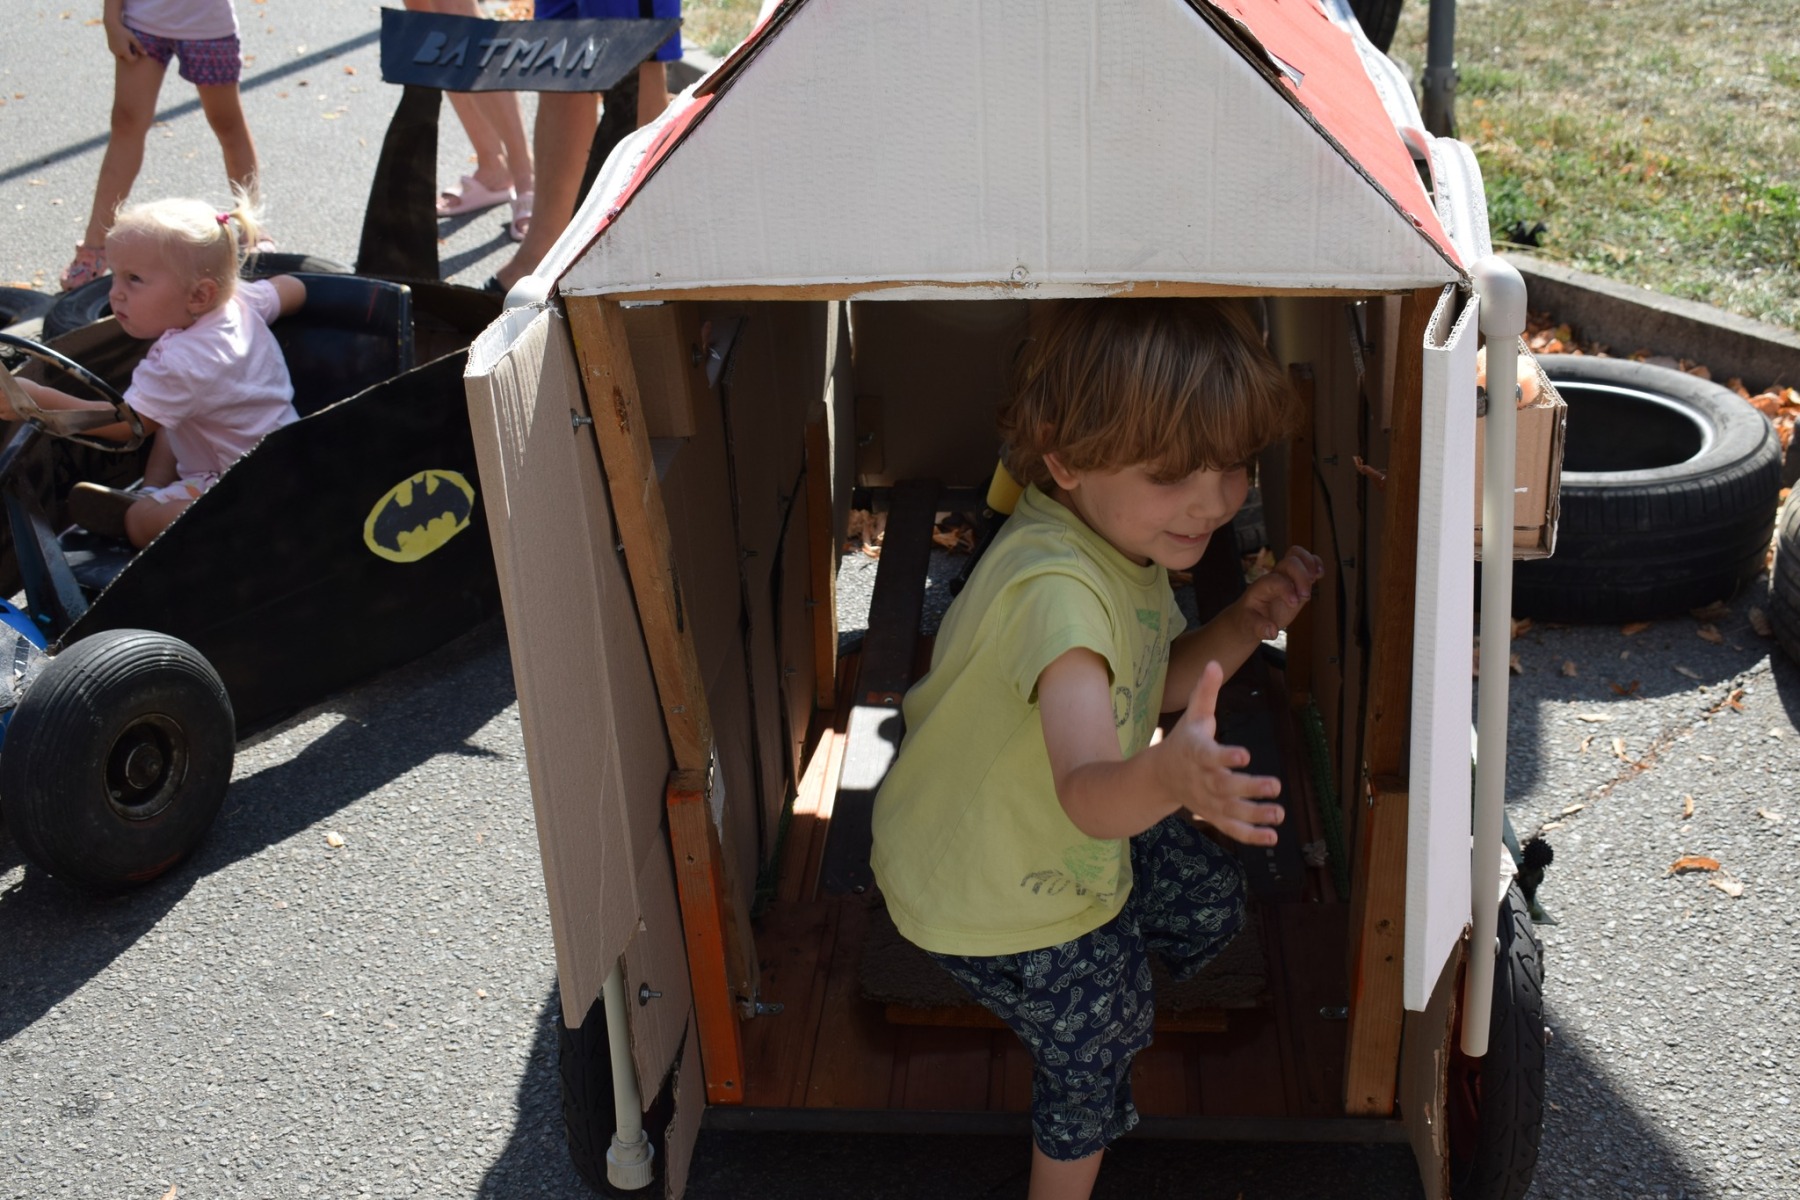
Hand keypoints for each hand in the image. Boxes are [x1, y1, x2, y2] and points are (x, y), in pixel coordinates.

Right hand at [105, 19, 143, 61]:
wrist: (112, 25)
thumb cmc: (124, 31)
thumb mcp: (133, 38)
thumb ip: (139, 46)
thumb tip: (146, 54)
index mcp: (124, 51)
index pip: (132, 60)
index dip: (135, 56)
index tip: (135, 50)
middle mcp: (118, 53)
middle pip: (126, 59)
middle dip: (130, 55)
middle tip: (130, 46)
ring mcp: (113, 51)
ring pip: (121, 56)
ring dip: (125, 53)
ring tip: (126, 44)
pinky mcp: (110, 48)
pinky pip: (117, 53)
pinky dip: (120, 51)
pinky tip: (121, 43)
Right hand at [1155, 661, 1284, 845]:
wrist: (1160, 777)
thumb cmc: (1183, 741)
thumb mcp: (1193, 716)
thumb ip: (1205, 692)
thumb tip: (1213, 663)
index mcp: (1197, 752)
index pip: (1211, 755)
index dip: (1226, 756)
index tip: (1245, 755)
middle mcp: (1202, 779)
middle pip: (1225, 786)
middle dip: (1249, 788)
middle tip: (1275, 786)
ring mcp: (1208, 800)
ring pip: (1231, 810)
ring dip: (1255, 815)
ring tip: (1279, 814)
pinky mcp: (1214, 815)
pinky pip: (1231, 828)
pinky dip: (1250, 836)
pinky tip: (1272, 837)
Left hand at [1239, 545, 1324, 640]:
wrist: (1251, 617)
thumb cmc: (1249, 619)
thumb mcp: (1248, 626)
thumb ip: (1259, 628)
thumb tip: (1271, 631)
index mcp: (1261, 587)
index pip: (1276, 580)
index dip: (1286, 589)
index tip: (1294, 604)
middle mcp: (1274, 578)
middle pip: (1290, 561)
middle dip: (1301, 576)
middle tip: (1305, 596)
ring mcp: (1287, 577)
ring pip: (1297, 555)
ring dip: (1310, 564)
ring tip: (1314, 579)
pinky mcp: (1297, 581)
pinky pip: (1307, 562)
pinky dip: (1316, 564)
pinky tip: (1319, 575)